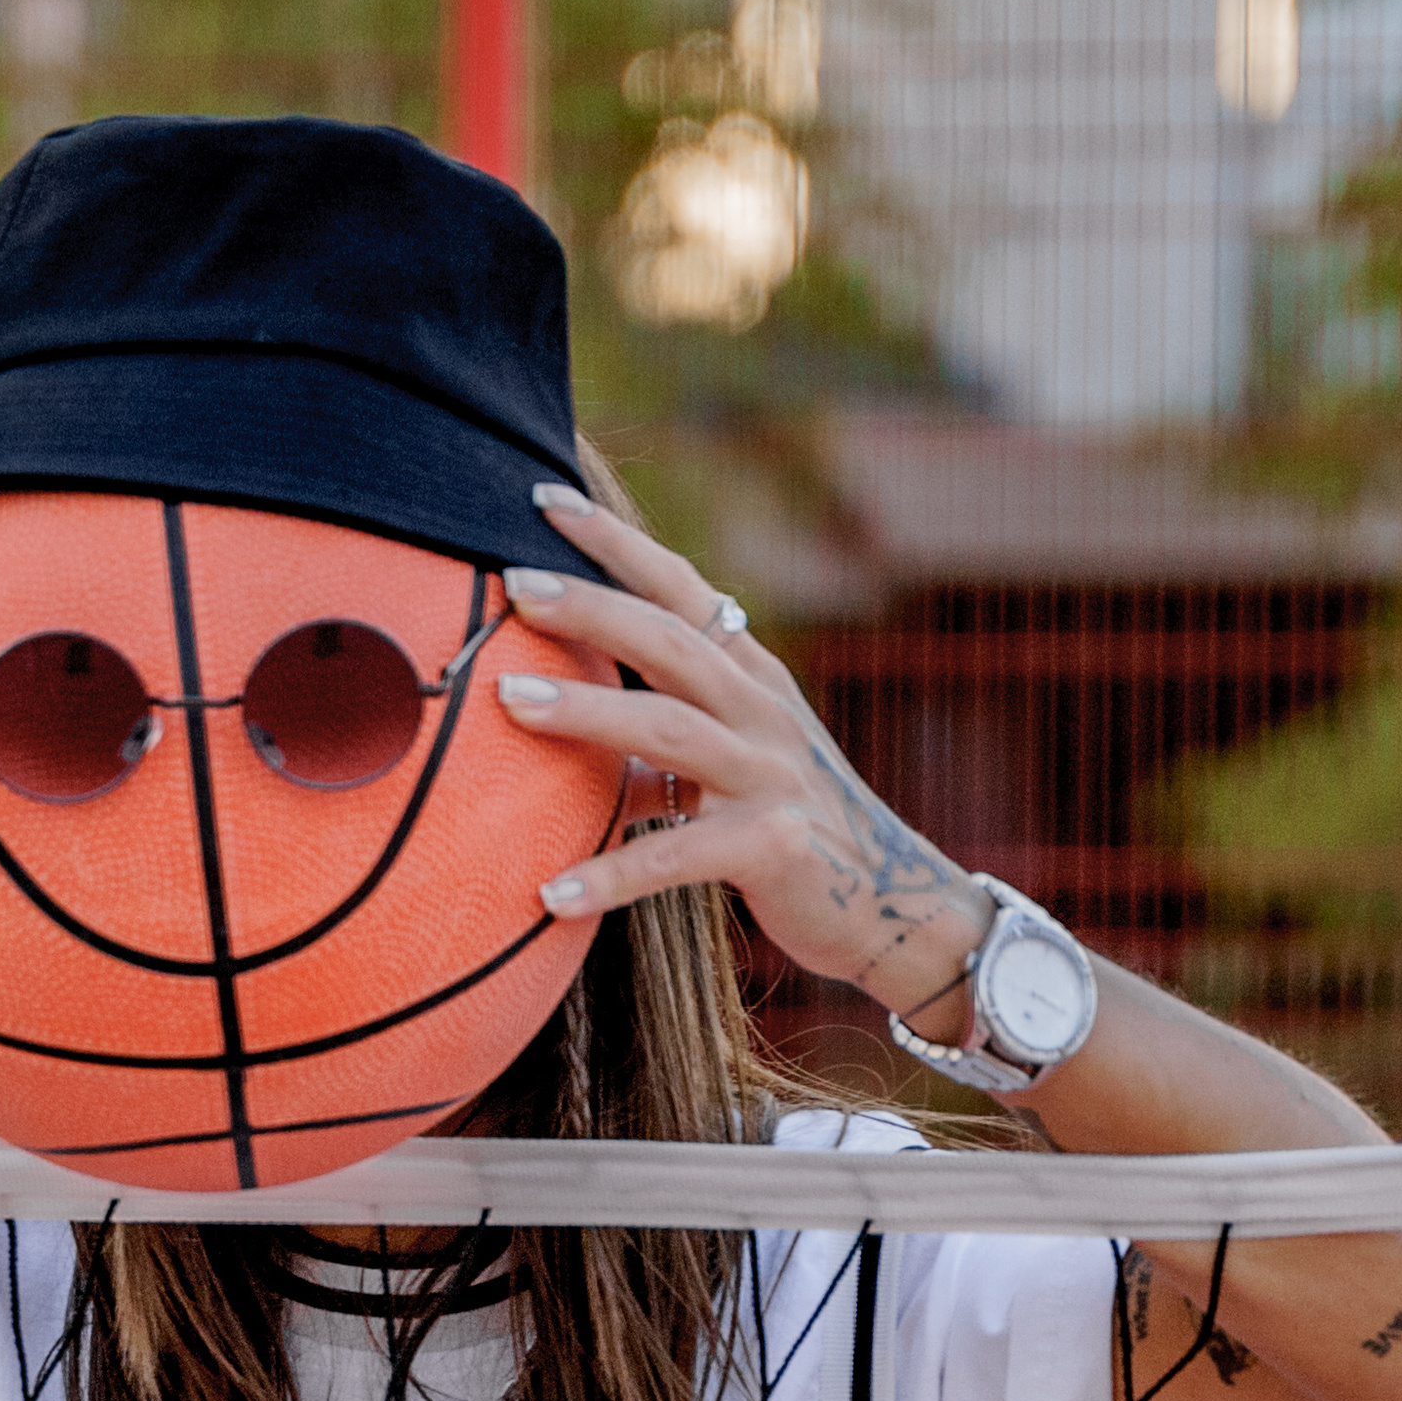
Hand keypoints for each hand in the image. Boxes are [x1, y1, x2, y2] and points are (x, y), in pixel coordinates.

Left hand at [494, 486, 985, 1032]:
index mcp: (752, 678)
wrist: (894, 902)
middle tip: (513, 582)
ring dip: (584, 710)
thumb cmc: (795, 828)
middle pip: (669, 640)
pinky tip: (551, 894)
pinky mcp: (772, 847)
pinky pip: (675, 855)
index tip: (545, 498)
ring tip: (507, 700)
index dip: (617, 543)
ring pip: (667, 727)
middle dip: (591, 606)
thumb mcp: (737, 760)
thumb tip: (572, 717)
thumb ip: (667, 731)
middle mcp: (762, 712)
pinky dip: (610, 876)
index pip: (681, 590)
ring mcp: (770, 775)